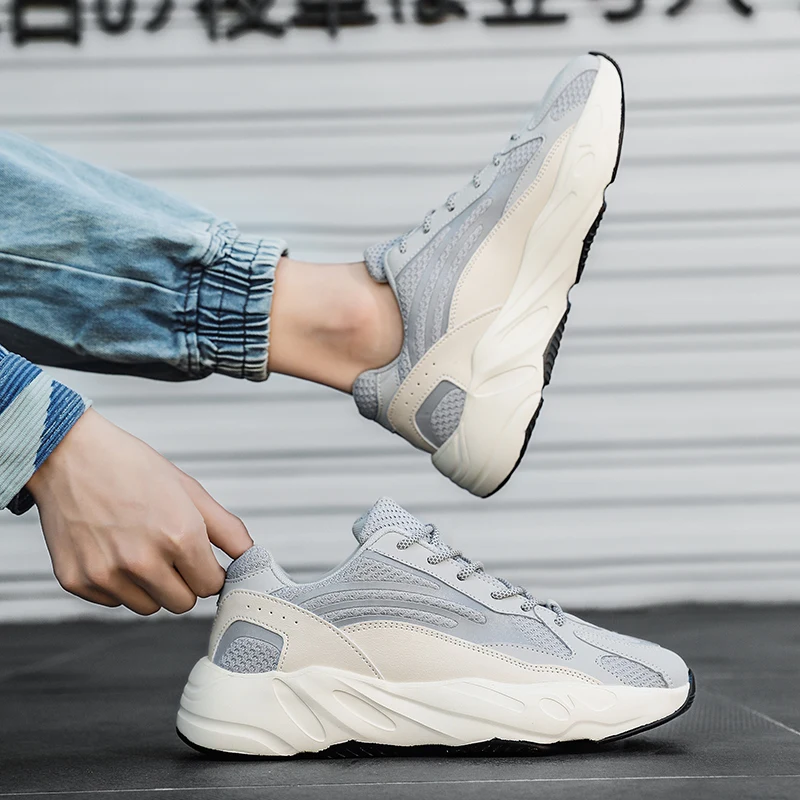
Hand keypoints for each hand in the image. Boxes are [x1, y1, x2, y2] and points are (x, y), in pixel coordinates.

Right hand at [26, 409, 251, 614]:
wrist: (70, 455)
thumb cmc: (132, 468)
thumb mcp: (190, 491)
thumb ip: (226, 529)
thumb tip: (249, 557)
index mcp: (179, 537)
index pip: (210, 587)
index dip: (208, 572)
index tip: (199, 559)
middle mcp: (144, 561)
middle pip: (182, 603)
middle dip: (182, 582)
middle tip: (167, 551)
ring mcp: (107, 574)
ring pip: (148, 606)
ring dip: (150, 586)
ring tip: (137, 546)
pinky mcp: (78, 582)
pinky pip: (113, 601)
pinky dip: (117, 583)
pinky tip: (110, 548)